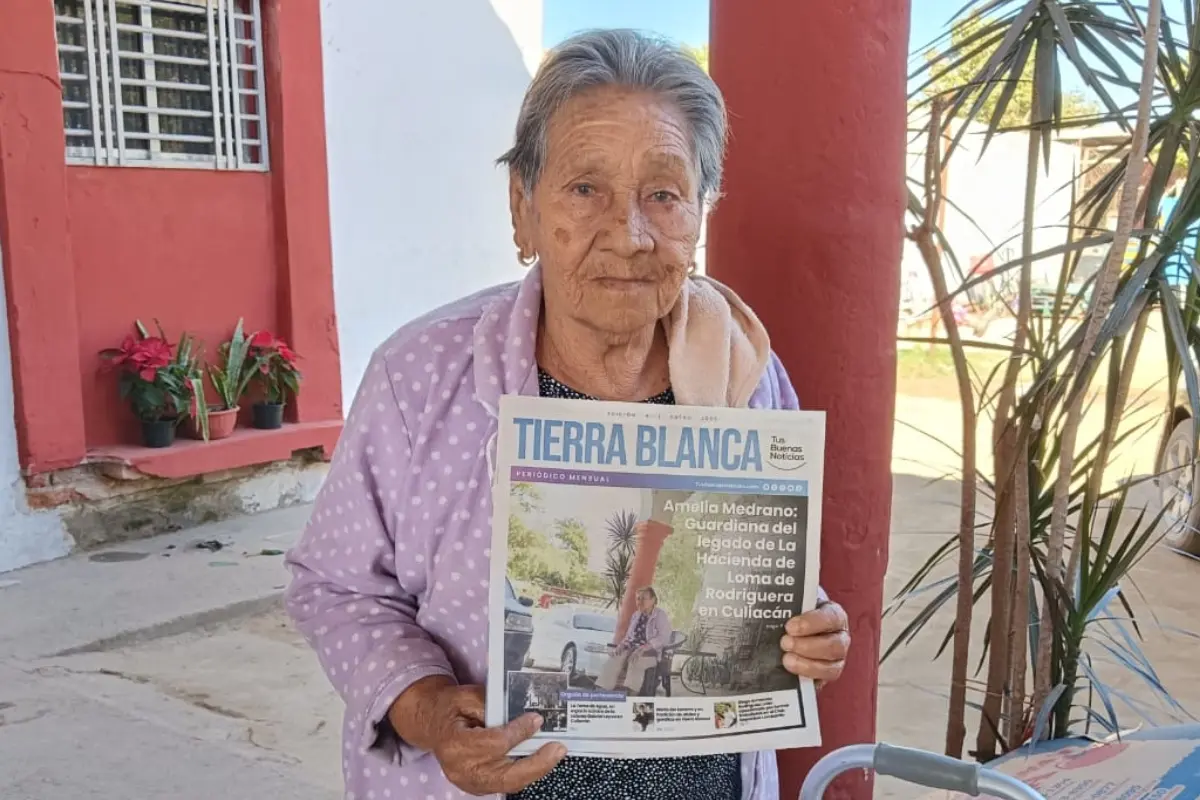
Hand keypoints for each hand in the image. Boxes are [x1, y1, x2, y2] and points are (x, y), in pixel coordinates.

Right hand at [388, 676, 566, 794]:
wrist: (432, 723)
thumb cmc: (450, 707)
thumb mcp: (467, 695)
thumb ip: (491, 703)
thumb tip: (521, 712)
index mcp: (455, 743)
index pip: (494, 743)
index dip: (518, 732)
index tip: (536, 719)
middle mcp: (461, 768)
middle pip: (505, 775)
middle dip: (536, 764)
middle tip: (558, 749)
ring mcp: (468, 781)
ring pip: (509, 783)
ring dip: (535, 770)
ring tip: (554, 755)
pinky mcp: (476, 786)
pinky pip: (505, 784)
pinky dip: (524, 773)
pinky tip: (539, 760)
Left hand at [779, 600, 849, 687]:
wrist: (789, 627)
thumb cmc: (794, 612)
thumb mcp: (793, 603)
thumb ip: (787, 604)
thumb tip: (767, 601)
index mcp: (834, 615)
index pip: (832, 618)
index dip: (812, 623)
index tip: (790, 626)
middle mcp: (839, 639)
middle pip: (835, 646)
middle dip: (808, 646)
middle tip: (785, 643)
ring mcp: (835, 661)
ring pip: (831, 668)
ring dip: (807, 665)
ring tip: (786, 660)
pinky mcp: (823, 678)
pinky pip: (820, 683)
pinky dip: (805, 678)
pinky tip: (789, 674)